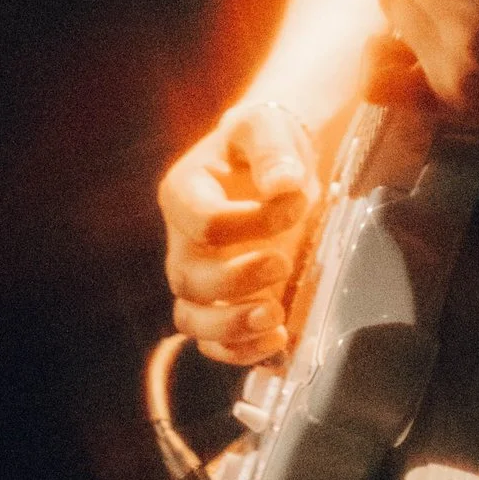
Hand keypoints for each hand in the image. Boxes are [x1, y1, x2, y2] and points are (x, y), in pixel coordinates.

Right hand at [157, 98, 319, 363]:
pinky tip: (277, 339)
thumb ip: (272, 150)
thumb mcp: (266, 128)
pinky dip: (241, 350)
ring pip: (192, 320)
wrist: (276, 166)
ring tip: (274, 316)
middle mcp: (182, 241)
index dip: (249, 223)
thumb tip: (283, 185)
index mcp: (184, 193)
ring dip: (231, 327)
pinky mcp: (221, 305)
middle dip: (236, 281)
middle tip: (281, 265)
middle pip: (189, 278)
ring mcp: (199, 277)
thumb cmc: (264, 143)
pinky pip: (214, 344)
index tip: (295, 205)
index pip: (203, 222)